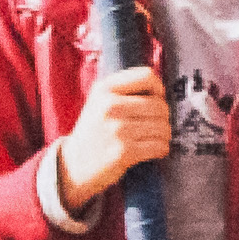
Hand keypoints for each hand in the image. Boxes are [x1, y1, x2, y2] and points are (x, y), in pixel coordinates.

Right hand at [58, 66, 170, 208]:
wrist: (75, 163)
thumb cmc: (95, 131)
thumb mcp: (100, 101)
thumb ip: (125, 91)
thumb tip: (160, 89)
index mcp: (105, 88)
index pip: (147, 76)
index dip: (159, 90)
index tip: (156, 101)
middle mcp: (110, 105)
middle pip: (160, 105)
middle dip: (164, 118)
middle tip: (155, 126)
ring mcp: (117, 129)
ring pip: (163, 127)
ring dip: (164, 136)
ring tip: (153, 139)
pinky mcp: (125, 151)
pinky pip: (160, 146)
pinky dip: (162, 149)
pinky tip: (152, 150)